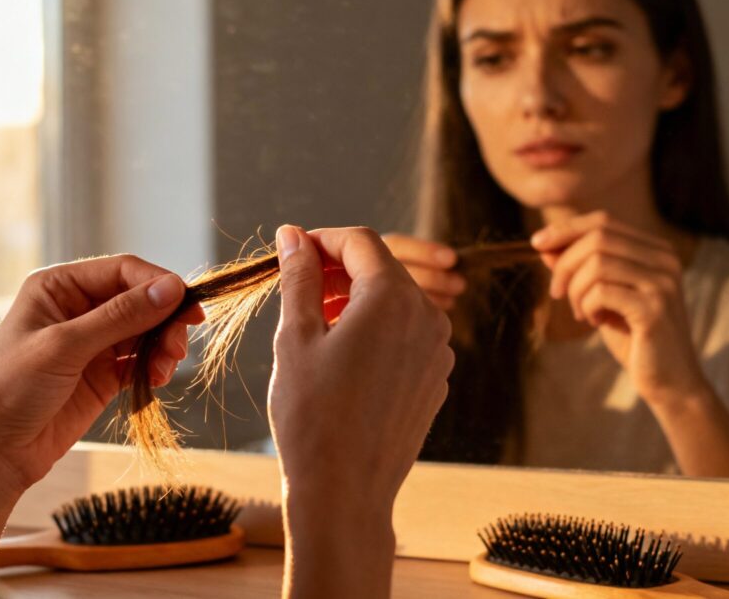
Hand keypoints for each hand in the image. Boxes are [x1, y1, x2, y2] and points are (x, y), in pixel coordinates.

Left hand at [0, 255, 202, 554]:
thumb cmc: (9, 388)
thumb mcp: (65, 345)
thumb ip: (121, 316)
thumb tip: (172, 288)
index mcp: (59, 286)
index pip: (122, 271)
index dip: (158, 284)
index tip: (188, 306)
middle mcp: (77, 308)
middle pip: (139, 300)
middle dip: (164, 320)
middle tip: (177, 348)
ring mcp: (91, 343)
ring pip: (145, 331)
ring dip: (162, 346)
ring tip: (165, 369)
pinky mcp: (101, 376)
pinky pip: (140, 361)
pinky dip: (154, 368)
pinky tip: (156, 380)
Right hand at [270, 225, 453, 598]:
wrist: (344, 492)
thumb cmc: (311, 415)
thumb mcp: (295, 336)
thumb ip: (299, 277)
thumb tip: (293, 236)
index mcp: (393, 298)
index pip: (359, 242)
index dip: (321, 239)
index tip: (290, 251)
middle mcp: (428, 317)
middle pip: (381, 269)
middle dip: (338, 270)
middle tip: (296, 289)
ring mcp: (438, 351)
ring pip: (395, 303)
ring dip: (356, 301)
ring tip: (314, 326)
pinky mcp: (435, 379)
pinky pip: (406, 336)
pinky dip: (375, 331)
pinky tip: (342, 358)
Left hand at [531, 212, 701, 406]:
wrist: (669, 381)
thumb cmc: (633, 337)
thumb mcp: (600, 297)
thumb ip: (577, 269)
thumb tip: (544, 245)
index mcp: (656, 250)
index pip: (603, 221)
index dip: (565, 229)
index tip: (536, 244)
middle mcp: (665, 260)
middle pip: (597, 237)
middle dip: (565, 264)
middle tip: (556, 293)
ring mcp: (663, 282)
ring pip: (597, 263)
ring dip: (575, 289)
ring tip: (580, 312)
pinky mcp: (655, 308)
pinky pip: (602, 291)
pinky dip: (586, 305)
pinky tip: (595, 321)